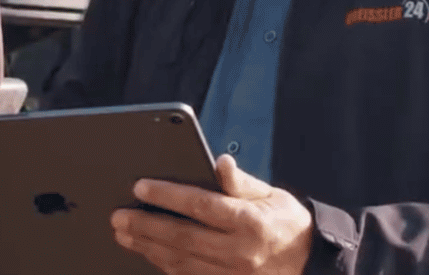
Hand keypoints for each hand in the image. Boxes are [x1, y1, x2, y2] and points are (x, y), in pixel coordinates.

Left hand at [110, 155, 314, 274]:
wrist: (310, 264)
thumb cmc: (287, 224)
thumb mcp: (272, 195)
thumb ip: (240, 182)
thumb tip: (220, 163)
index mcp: (251, 222)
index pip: (201, 205)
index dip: (167, 195)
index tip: (140, 187)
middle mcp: (240, 252)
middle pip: (183, 237)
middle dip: (146, 225)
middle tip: (118, 216)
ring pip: (180, 262)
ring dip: (148, 248)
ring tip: (124, 234)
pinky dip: (165, 265)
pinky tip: (148, 253)